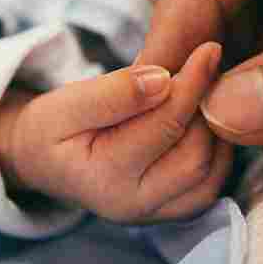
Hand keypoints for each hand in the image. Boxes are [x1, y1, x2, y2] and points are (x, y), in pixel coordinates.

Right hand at [0, 43, 231, 222]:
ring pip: (211, 173)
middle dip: (206, 109)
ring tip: (202, 93)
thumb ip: (114, 92)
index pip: (166, 125)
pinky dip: (217, 151)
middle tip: (205, 70)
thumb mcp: (67, 102)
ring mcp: (155, 214)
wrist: (45, 161)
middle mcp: (134, 206)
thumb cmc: (52, 128)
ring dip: (216, 130)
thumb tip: (164, 80)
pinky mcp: (171, 212)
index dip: (193, 83)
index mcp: (105, 178)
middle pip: (196, 155)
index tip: (209, 49)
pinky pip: (211, 184)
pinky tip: (203, 121)